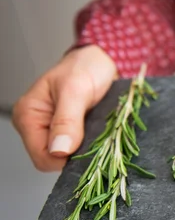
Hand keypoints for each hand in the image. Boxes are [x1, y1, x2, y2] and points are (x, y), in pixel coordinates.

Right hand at [12, 45, 117, 171]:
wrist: (102, 59)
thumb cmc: (85, 67)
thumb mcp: (76, 89)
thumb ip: (67, 120)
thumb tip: (59, 150)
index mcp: (28, 115)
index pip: (41, 157)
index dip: (65, 159)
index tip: (88, 148)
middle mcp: (37, 126)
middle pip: (54, 160)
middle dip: (76, 154)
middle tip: (96, 137)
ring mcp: (53, 130)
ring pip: (68, 156)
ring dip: (86, 149)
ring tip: (99, 132)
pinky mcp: (69, 132)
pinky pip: (79, 148)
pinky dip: (91, 145)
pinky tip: (100, 134)